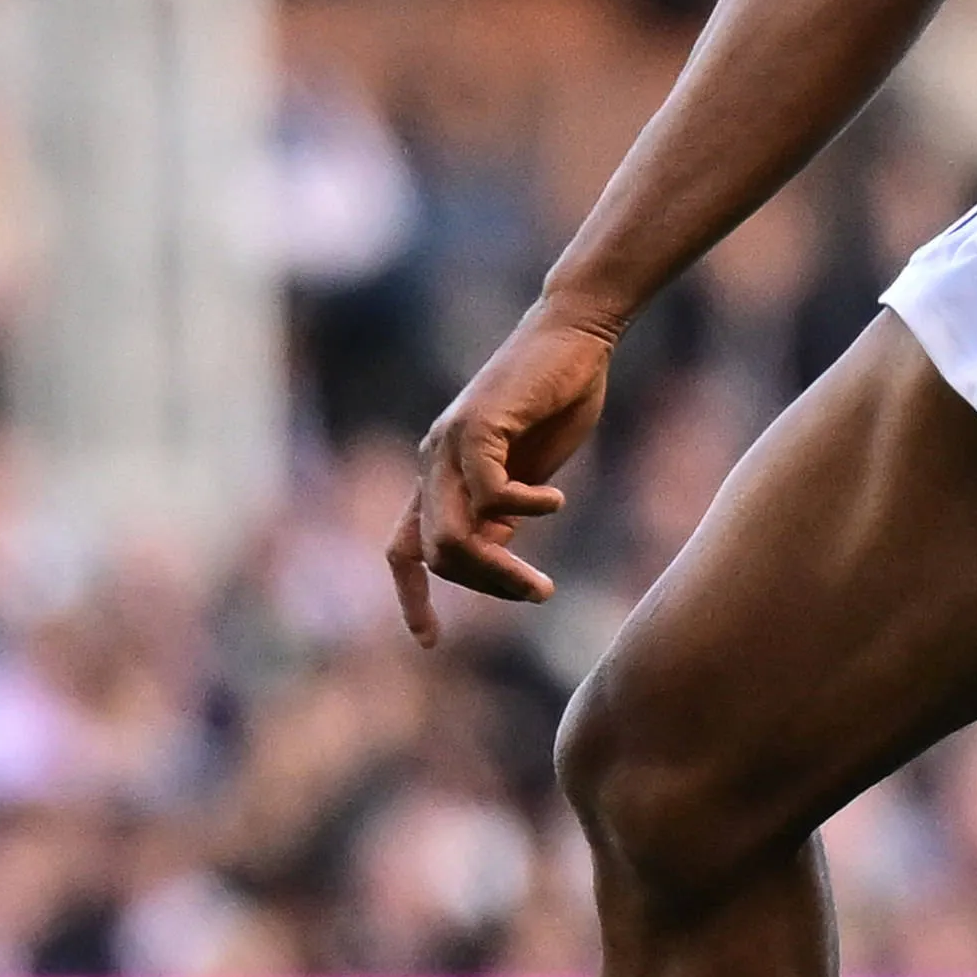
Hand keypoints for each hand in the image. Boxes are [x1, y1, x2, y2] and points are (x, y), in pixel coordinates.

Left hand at [388, 301, 621, 642]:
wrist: (572, 335)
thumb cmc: (556, 400)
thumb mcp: (527, 472)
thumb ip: (504, 510)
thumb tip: (491, 552)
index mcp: (441, 475)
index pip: (404, 549)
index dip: (411, 598)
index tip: (429, 641)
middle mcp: (434, 460)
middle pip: (435, 553)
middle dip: (485, 586)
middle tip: (535, 592)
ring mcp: (451, 442)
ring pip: (453, 536)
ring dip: (500, 570)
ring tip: (543, 584)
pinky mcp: (478, 425)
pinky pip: (491, 495)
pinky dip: (526, 509)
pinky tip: (556, 501)